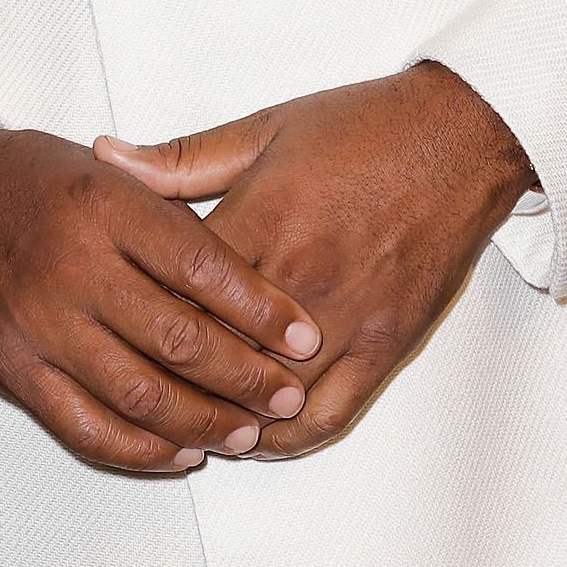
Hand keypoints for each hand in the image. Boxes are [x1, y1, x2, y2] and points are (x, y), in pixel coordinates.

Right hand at [0, 124, 321, 475]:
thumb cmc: (43, 180)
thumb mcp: (114, 171)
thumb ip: (181, 208)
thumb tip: (257, 264)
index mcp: (106, 205)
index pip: (202, 265)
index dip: (261, 308)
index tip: (305, 336)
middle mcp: (72, 267)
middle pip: (177, 338)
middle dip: (244, 376)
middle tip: (288, 395)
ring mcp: (40, 325)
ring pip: (138, 393)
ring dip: (203, 422)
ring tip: (249, 431)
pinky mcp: (15, 371)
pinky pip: (86, 427)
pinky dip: (141, 449)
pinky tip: (183, 451)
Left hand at [92, 65, 535, 457]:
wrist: (460, 137)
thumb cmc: (365, 127)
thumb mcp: (264, 128)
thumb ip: (180, 157)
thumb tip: (106, 158)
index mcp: (263, 220)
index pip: (179, 293)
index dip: (139, 318)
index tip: (113, 331)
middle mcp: (302, 277)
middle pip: (218, 356)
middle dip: (173, 382)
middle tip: (138, 393)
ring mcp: (348, 318)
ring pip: (270, 399)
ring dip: (226, 420)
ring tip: (190, 426)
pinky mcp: (387, 345)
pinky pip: (330, 414)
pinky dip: (289, 438)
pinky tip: (260, 438)